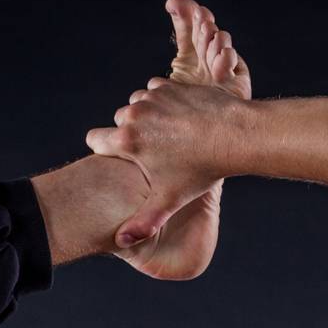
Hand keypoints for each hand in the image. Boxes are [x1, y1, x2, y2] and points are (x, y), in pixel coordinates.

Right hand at [89, 0, 251, 280]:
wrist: (233, 135)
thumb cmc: (200, 171)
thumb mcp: (169, 201)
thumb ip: (143, 222)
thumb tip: (121, 242)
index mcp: (127, 141)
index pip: (95, 139)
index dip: (105, 150)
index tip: (120, 158)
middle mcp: (134, 114)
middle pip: (119, 122)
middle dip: (130, 133)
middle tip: (152, 151)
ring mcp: (152, 96)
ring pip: (137, 104)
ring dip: (146, 115)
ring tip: (167, 134)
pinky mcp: (170, 85)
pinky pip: (156, 91)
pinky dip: (163, 101)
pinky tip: (178, 118)